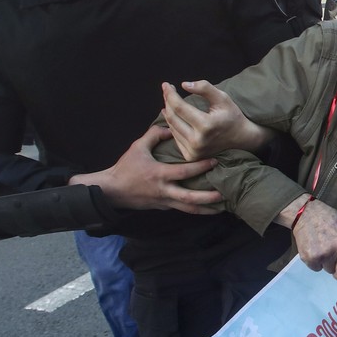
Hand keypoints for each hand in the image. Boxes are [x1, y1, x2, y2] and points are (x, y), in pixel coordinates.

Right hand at [71, 124, 223, 212]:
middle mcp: (164, 191)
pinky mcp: (163, 207)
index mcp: (160, 175)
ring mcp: (164, 202)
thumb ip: (154, 135)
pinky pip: (182, 209)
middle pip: (190, 198)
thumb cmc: (125, 168)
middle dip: (209, 197)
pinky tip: (207, 208)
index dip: (201, 167)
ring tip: (222, 208)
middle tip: (225, 193)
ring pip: (188, 209)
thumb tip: (170, 126)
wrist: (112, 191)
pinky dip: (195, 209)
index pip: (185, 172)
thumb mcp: (138, 147)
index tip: (215, 161)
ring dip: (206, 209)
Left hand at [161, 80, 270, 159]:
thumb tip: (184, 84)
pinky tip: (172, 116)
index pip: (179, 107)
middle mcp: (197, 141)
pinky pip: (175, 138)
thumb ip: (204, 88)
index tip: (166, 84)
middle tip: (167, 91)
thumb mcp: (222, 98)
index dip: (170, 94)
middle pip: (173, 117)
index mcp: (206, 125)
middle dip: (167, 101)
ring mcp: (193, 151)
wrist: (241, 138)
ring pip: (172, 128)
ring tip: (169, 101)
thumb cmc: (232, 116)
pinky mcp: (191, 156)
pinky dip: (172, 125)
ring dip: (168, 112)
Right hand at [286, 197, 336, 299]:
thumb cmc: (332, 222)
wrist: (307, 212)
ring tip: (324, 247)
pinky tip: (315, 248)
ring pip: (330, 272)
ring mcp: (326, 252)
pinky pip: (316, 269)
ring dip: (327, 264)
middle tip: (336, 259)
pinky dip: (315, 262)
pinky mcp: (311, 256)